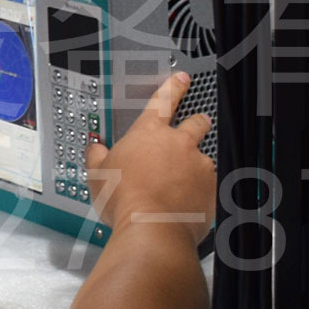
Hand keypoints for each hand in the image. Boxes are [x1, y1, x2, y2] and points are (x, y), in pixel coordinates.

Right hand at [83, 72, 216, 240]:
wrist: (152, 229)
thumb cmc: (124, 201)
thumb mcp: (97, 175)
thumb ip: (98, 156)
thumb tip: (96, 149)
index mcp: (149, 133)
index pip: (163, 100)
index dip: (174, 87)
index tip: (181, 80)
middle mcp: (179, 144)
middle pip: (196, 123)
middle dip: (197, 122)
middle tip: (196, 125)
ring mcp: (199, 166)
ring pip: (204, 158)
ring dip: (196, 165)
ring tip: (184, 182)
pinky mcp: (212, 189)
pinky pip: (211, 184)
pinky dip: (202, 190)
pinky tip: (190, 202)